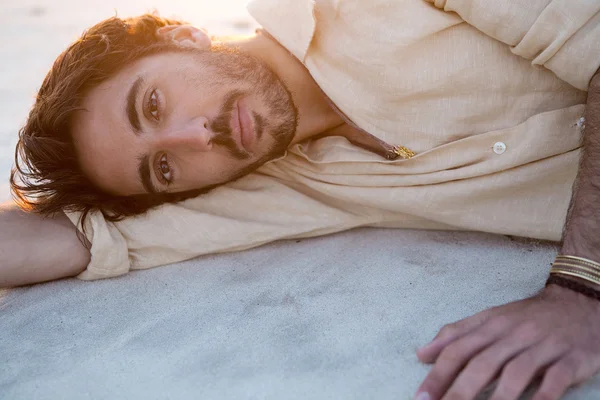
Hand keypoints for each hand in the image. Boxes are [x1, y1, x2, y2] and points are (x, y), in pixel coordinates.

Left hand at [414, 284, 599, 399]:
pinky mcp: (571, 358)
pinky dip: (543, 396)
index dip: (438, 374)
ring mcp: (543, 346)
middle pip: (483, 363)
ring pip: (516, 372)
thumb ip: (456, 335)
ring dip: (498, 397)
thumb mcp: (489, 318)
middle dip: (460, 390)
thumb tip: (422, 353)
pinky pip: (556, 379)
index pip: (458, 349)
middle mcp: (514, 335)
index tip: (422, 396)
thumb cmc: (527, 317)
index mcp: (491, 325)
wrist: (578, 301)